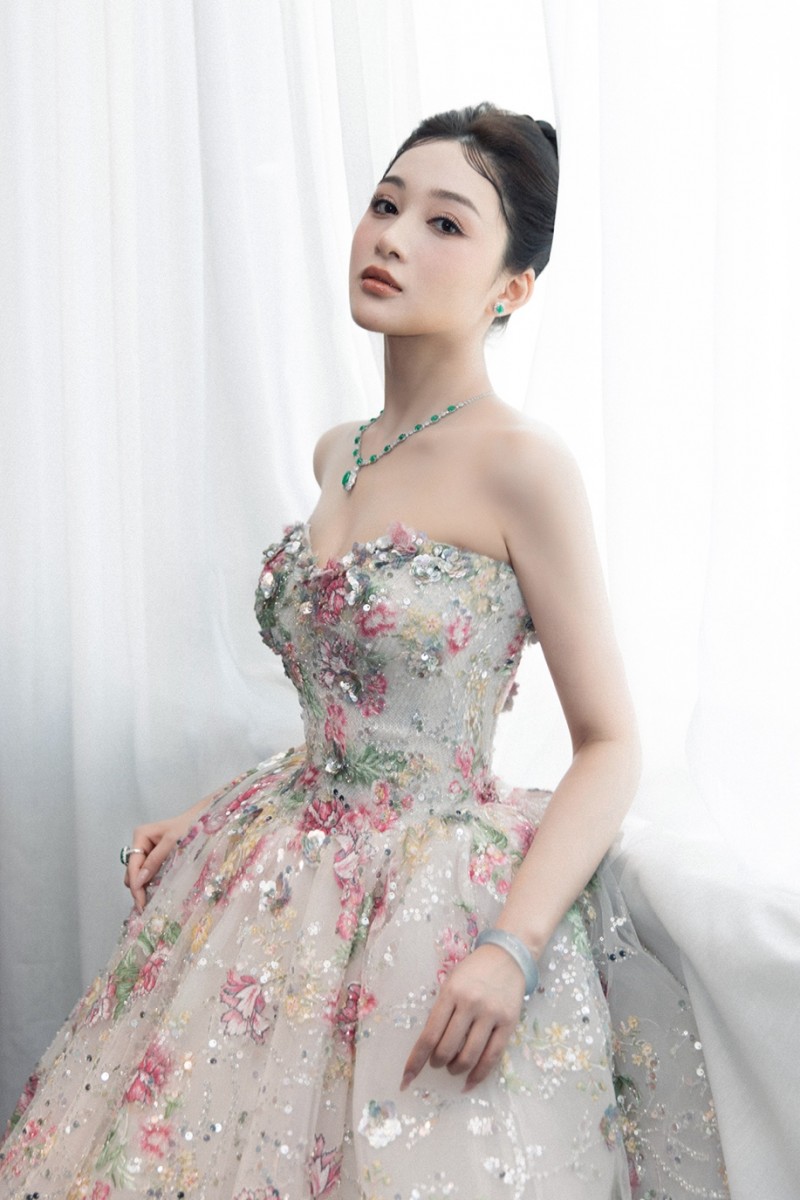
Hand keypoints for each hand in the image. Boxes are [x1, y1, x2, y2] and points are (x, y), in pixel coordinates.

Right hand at [123, 806, 202, 912]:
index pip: (132, 866)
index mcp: (141, 836)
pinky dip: (150, 883)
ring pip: (139, 875)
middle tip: (146, 906)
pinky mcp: (156, 858)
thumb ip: (155, 860)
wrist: (204, 819)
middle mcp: (141, 844)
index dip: (135, 885)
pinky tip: (155, 894)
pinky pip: (148, 874)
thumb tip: (139, 880)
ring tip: (150, 903)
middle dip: (138, 888)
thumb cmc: (190, 826)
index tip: (141, 903)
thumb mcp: (172, 841)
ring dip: (143, 888)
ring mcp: (148, 852)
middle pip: (132, 872)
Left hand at [400, 944, 526, 1092]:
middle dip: (437, 1063)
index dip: (416, 1061)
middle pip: (447, 1049)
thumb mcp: (450, 984)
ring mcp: (491, 1014)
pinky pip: (492, 1057)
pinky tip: (469, 1082)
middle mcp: (470, 1004)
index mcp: (450, 993)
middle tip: (437, 1062)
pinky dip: (478, 1075)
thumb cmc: (473, 972)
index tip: (406, 1079)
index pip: (429, 1035)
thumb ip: (441, 1012)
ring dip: (455, 1069)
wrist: (507, 956)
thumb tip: (429, 1048)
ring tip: (452, 1067)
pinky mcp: (508, 1024)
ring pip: (468, 1057)